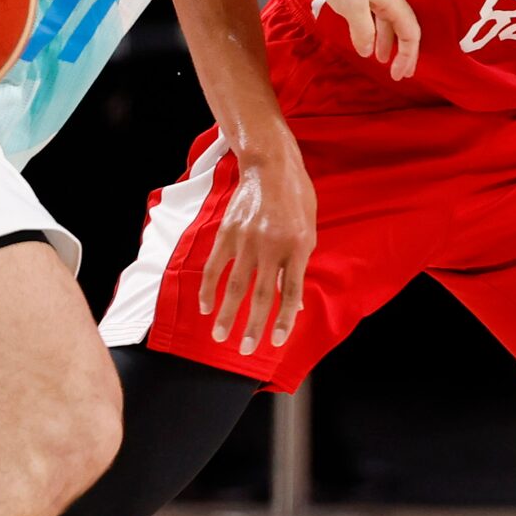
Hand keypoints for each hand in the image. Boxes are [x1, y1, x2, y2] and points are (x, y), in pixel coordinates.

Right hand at [197, 139, 317, 356]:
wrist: (271, 165)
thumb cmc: (297, 198)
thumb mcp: (309, 230)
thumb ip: (299, 266)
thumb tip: (294, 303)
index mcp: (297, 247)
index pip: (290, 293)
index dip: (284, 320)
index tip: (276, 342)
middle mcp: (272, 246)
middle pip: (261, 295)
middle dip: (253, 326)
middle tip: (245, 350)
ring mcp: (247, 240)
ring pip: (234, 285)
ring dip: (227, 314)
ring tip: (219, 336)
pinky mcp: (227, 233)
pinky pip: (215, 266)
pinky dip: (209, 288)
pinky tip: (206, 306)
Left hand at [299, 0, 419, 78]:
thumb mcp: (352, 7)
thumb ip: (363, 31)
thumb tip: (367, 50)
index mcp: (393, 0)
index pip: (410, 33)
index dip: (408, 56)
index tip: (400, 76)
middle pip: (402, 28)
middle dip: (401, 52)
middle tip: (397, 73)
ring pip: (385, 21)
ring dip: (384, 41)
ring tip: (379, 59)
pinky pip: (371, 14)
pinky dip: (370, 29)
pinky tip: (362, 37)